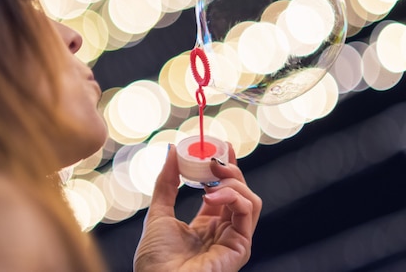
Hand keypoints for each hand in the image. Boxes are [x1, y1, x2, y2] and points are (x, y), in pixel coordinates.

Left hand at [134, 143, 261, 271]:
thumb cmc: (155, 260)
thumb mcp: (158, 213)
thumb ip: (166, 183)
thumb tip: (172, 150)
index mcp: (207, 225)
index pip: (223, 190)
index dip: (225, 167)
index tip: (222, 145)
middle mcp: (223, 231)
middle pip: (240, 191)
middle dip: (230, 169)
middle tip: (212, 158)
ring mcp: (234, 239)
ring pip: (250, 199)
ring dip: (233, 181)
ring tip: (212, 178)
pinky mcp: (241, 247)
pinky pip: (248, 211)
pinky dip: (233, 196)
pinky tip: (211, 196)